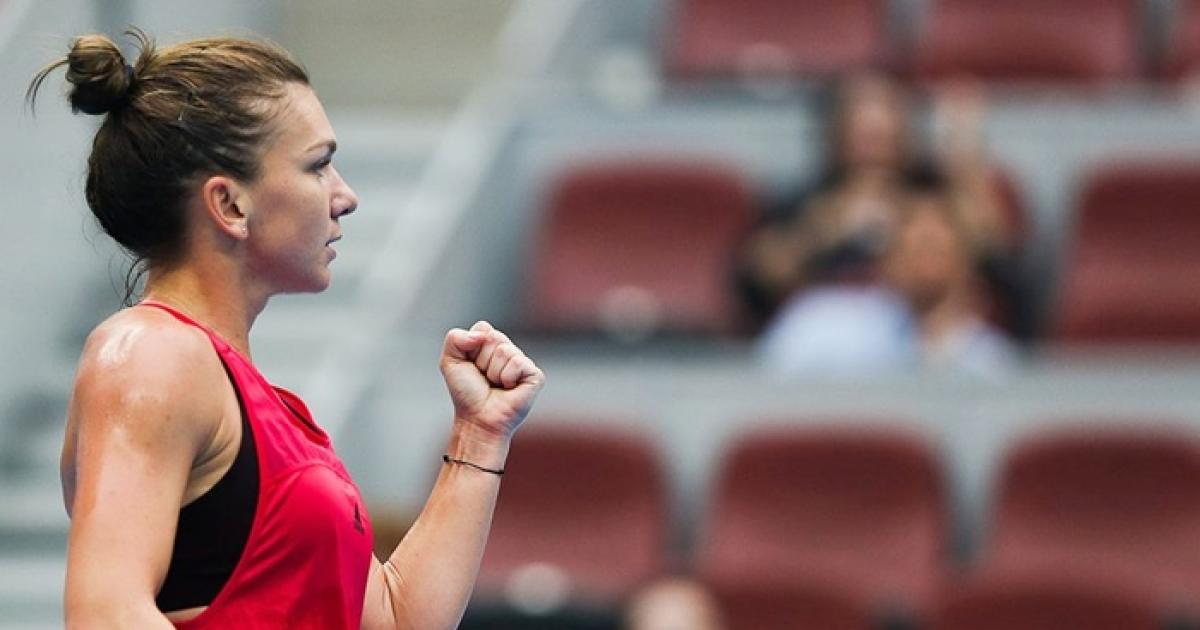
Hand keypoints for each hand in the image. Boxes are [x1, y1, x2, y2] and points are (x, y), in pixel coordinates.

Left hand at [439, 321, 544, 440]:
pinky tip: (508, 388)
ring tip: (496, 385)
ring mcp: (523, 363)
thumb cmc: (466, 394)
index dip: (472, 348)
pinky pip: (517, 362)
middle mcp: (509, 351)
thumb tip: (482, 334)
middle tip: (484, 378)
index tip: (472, 366)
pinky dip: (507, 377)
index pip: (483, 327)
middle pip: (494, 336)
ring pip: (505, 350)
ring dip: (493, 371)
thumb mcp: (450, 361)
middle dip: (482, 359)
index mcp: (491, 345)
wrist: (478, 419)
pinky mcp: (535, 375)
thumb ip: (455, 338)